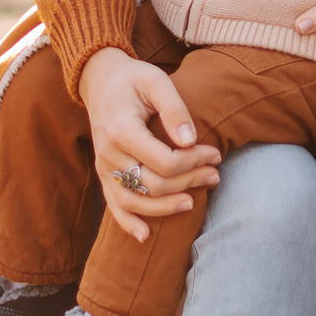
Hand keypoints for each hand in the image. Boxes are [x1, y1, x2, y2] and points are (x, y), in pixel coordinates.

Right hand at [77, 46, 220, 243]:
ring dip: (167, 207)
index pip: (164, 162)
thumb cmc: (133, 78)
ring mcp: (104, 167)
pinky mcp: (103, 174)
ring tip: (194, 201)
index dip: (193, 162)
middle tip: (214, 174)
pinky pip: (113, 205)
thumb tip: (190, 141)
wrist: (100, 80)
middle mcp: (108, 154)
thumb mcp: (156, 81)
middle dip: (189, 183)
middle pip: (154, 184)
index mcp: (122, 130)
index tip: (214, 153)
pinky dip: (128, 223)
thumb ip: (174, 109)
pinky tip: (146, 236)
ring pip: (136, 202)